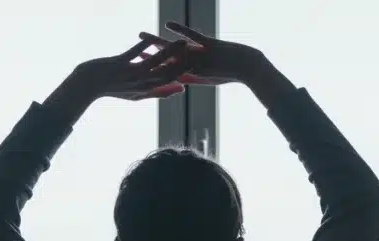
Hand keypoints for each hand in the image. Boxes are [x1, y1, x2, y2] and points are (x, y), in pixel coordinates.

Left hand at [65, 37, 193, 100]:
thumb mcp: (137, 94)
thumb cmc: (112, 88)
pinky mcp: (119, 64)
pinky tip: (150, 38)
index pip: (170, 82)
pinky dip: (143, 46)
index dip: (186, 75)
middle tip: (199, 54)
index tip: (200, 70)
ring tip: (183, 42)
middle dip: (183, 63)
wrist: (87, 85)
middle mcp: (141, 83)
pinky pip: (134, 54)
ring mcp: (130, 74)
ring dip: (170, 51)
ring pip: (155, 62)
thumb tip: (178, 90)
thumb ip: (157, 92)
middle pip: (167, 73)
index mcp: (146, 90)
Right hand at [139, 21, 264, 85]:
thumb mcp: (209, 76)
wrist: (249, 67)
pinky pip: (192, 36)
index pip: (166, 73)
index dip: (150, 68)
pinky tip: (167, 24)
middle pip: (166, 61)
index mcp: (192, 76)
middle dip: (147, 56)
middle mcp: (193, 68)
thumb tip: (180, 78)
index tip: (135, 63)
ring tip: (141, 34)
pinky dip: (180, 30)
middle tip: (129, 53)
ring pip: (175, 49)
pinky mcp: (209, 45)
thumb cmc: (229, 72)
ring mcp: (200, 56)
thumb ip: (193, 76)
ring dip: (157, 41)